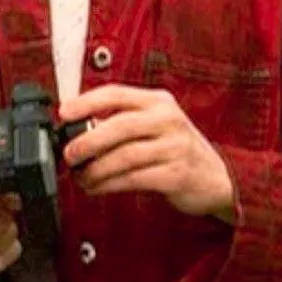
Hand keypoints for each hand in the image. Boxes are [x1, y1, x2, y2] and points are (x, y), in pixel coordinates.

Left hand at [57, 84, 236, 221]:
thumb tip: (77, 129)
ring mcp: (174, 147)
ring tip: (81, 177)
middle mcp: (168, 120)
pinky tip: (97, 187)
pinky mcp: (176, 174)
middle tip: (69, 154)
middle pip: (120, 125)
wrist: (217, 176)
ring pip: (125, 156)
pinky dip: (109, 184)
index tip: (64, 113)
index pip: (116, 93)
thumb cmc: (176, 148)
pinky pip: (134, 179)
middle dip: (88, 141)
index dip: (86, 102)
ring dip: (96, 169)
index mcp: (158, 101)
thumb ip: (123, 120)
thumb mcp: (156, 124)